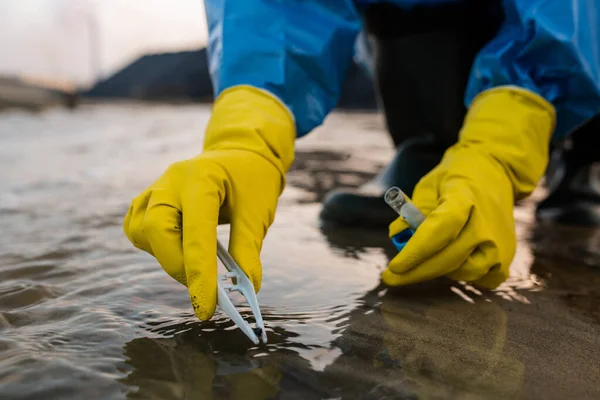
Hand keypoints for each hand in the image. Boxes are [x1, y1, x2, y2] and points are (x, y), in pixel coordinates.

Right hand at [123, 86, 294, 319]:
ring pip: (142, 232)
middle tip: (204, 290)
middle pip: (156, 230)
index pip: (196, 232)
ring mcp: (154, 188)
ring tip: (197, 266)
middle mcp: (170, 181)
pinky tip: (179, 250)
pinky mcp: (147, 200)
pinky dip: (156, 248)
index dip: (200, 274)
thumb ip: (248, 250)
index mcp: (201, 177)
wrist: (239, 153)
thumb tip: (247, 288)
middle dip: (177, 266)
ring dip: (167, 257)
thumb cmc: (251, 179)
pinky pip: (138, 230)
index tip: (207, 308)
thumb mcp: (258, 212)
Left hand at [382, 87, 555, 288]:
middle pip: (448, 258)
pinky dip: (461, 275)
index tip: (394, 267)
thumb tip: (398, 235)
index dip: (416, 251)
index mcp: (464, 198)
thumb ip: (412, 210)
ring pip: (463, 272)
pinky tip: (450, 262)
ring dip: (439, 271)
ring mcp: (500, 244)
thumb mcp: (429, 185)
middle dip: (416, 272)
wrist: (494, 175)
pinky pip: (479, 280)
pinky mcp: (506, 258)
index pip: (440, 229)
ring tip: (426, 258)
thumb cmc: (453, 181)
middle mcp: (486, 225)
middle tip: (391, 277)